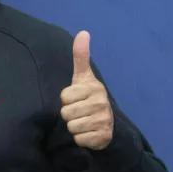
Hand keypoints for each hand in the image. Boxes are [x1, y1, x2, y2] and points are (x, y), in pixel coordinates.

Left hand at [60, 31, 113, 149]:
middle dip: (70, 115)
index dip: (67, 100)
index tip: (77, 99)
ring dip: (74, 128)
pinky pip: (79, 139)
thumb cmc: (89, 98)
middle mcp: (101, 103)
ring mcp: (103, 121)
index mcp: (94, 88)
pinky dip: (81, 139)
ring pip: (71, 127)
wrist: (107, 125)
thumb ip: (81, 56)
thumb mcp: (83, 77)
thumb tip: (83, 32)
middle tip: (80, 113)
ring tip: (84, 122)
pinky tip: (89, 133)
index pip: (64, 97)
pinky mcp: (102, 137)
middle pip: (66, 113)